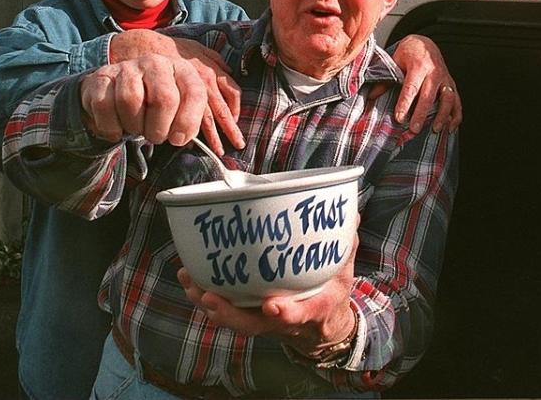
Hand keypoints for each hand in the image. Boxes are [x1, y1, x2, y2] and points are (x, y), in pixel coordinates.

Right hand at [79, 55, 206, 145]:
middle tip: (156, 137)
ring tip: (136, 129)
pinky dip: (110, 127)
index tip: (179, 140)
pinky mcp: (102, 77)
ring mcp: (127, 68)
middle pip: (164, 99)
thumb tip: (234, 143)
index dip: (188, 122)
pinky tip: (116, 129)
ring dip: (134, 127)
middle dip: (160, 129)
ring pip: (131, 102)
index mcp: (181, 69)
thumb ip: (198, 120)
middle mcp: (156, 63)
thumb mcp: (179, 109)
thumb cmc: (153, 108)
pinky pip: (104, 107)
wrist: (114, 95)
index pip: (195, 92)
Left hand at [177, 235, 357, 354]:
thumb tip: (351, 213)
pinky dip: (204, 295)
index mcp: (311, 310)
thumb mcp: (344, 274)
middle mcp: (281, 320)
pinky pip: (224, 309)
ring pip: (232, 319)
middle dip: (229, 313)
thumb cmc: (330, 294)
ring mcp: (262, 320)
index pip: (300, 315)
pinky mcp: (248, 313)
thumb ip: (345, 246)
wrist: (322, 327)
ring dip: (209, 303)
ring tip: (189, 280)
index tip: (272, 305)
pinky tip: (189, 276)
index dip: (286, 313)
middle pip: (252, 325)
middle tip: (209, 296)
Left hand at [379, 34, 461, 132]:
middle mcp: (434, 72)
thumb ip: (385, 79)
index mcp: (418, 66)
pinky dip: (456, 116)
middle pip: (429, 96)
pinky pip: (457, 101)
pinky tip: (450, 128)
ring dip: (442, 116)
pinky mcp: (452, 85)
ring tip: (434, 130)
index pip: (411, 88)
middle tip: (414, 129)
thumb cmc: (408, 54)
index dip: (405, 104)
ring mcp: (445, 79)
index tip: (399, 118)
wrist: (425, 43)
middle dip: (422, 114)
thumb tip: (371, 96)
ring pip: (448, 99)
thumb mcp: (394, 61)